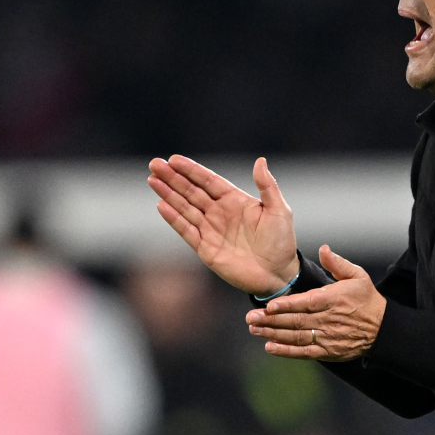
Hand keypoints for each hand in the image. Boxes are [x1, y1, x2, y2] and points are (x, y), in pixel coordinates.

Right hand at [148, 155, 299, 295]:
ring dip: (168, 194)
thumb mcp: (279, 210)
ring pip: (185, 208)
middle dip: (173, 178)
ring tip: (152, 180)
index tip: (173, 159)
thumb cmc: (281, 242)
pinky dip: (174, 218)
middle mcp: (220, 213)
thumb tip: (260, 160)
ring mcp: (211, 230)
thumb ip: (267, 186)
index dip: (191, 170)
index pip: (208, 181)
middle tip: (154, 164)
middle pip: (191, 191)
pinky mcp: (206, 248)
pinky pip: (186, 230)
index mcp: (235, 200)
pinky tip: (161, 205)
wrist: (278, 274)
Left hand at [246, 245, 386, 361]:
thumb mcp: (357, 275)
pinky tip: (270, 347)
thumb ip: (337, 263)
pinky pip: (304, 352)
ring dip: (274, 334)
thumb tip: (323, 249)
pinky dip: (286, 351)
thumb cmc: (367, 299)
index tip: (269, 306)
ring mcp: (326, 337)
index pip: (306, 303)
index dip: (287, 305)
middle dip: (271, 320)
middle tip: (251, 319)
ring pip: (296, 337)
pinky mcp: (327, 351)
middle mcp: (328, 320)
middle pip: (296, 321)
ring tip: (255, 330)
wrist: (382, 328)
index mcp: (333, 299)